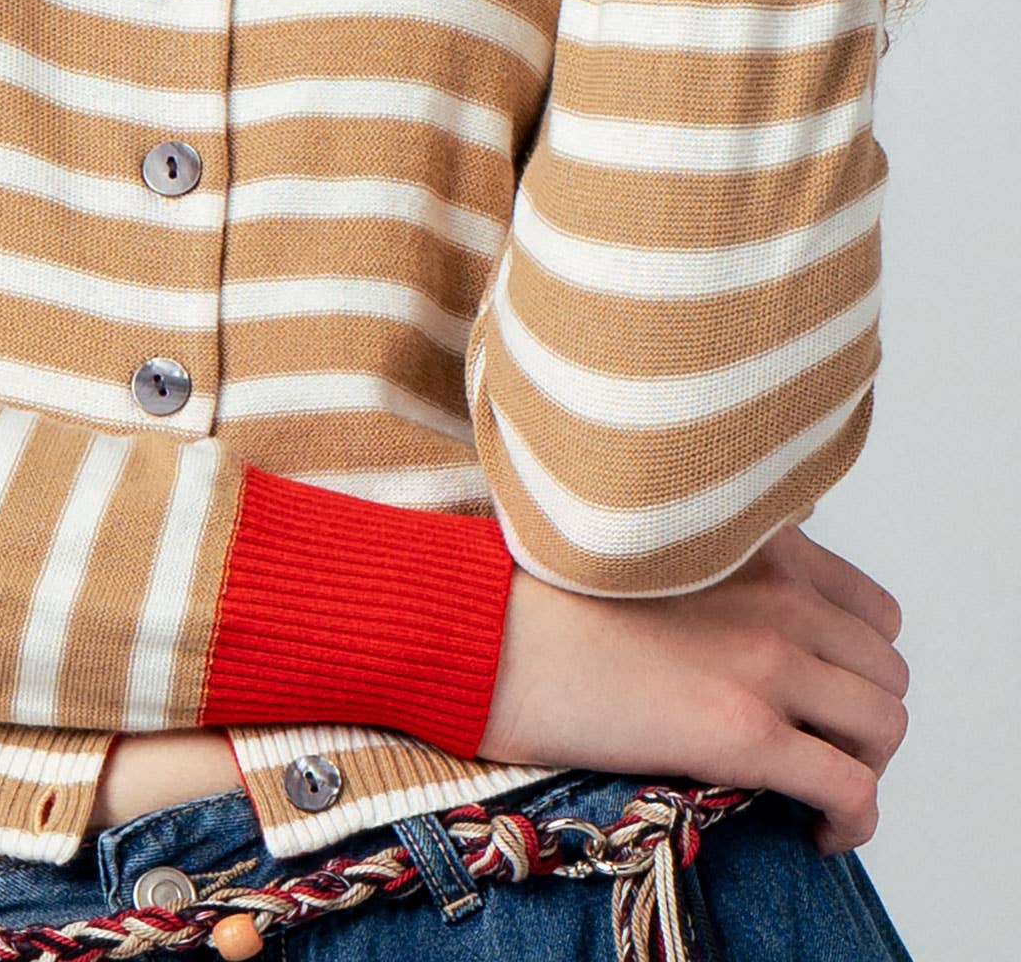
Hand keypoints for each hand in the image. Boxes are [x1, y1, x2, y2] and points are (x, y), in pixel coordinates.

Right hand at [475, 520, 909, 855]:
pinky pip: (853, 788)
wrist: (488, 628)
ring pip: (884, 727)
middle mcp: (778, 592)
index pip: (873, 610)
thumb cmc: (542, 594)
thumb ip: (714, 562)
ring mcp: (766, 660)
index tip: (824, 697)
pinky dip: (854, 820)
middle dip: (862, 723)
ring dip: (862, 769)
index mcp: (757, 541)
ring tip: (815, 794)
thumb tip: (735, 616)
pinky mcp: (744, 730)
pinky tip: (816, 833)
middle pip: (885, 672)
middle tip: (815, 753)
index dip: (860, 664)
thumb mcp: (649, 544)